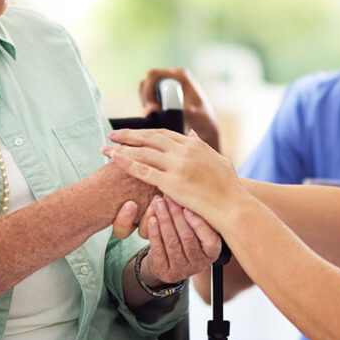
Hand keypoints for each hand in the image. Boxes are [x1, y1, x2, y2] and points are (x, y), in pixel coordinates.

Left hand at [103, 128, 245, 227]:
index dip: (145, 132)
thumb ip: (202, 146)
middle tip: (112, 134)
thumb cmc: (229, 187)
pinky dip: (126, 163)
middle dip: (129, 135)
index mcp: (194, 145)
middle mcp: (184, 151)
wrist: (233, 206)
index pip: (164, 133)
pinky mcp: (172, 183)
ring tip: (106, 147)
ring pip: (143, 152)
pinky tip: (113, 159)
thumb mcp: (218, 159)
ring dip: (122, 147)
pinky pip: (144, 170)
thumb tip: (191, 133)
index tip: (132, 133)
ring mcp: (177, 166)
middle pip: (150, 138)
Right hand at [139, 67, 219, 150]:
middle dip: (145, 98)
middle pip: (147, 81)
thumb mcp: (190, 115)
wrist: (207, 126)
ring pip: (145, 88)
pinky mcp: (164, 92)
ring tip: (155, 116)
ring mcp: (168, 83)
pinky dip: (147, 105)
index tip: (151, 108)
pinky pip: (148, 95)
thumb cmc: (203, 120)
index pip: (153, 74)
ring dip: (145, 102)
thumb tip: (148, 110)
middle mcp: (173, 75)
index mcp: (181, 75)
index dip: (147, 90)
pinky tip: (156, 115)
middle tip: (151, 114)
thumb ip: (170, 112)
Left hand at [139, 195, 221, 284]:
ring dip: (164, 220)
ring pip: (172, 242)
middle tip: (168, 196)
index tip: (187, 206)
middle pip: (187, 237)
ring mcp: (182, 270)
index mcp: (213, 252)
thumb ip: (199, 215)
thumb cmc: (188, 237)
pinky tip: (151, 219)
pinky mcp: (166, 272)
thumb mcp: (198, 229)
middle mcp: (200, 264)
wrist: (170, 262)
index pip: (210, 239)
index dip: (198, 223)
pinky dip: (154, 233)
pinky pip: (159, 250)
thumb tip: (191, 191)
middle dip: (176, 214)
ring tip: (158, 203)